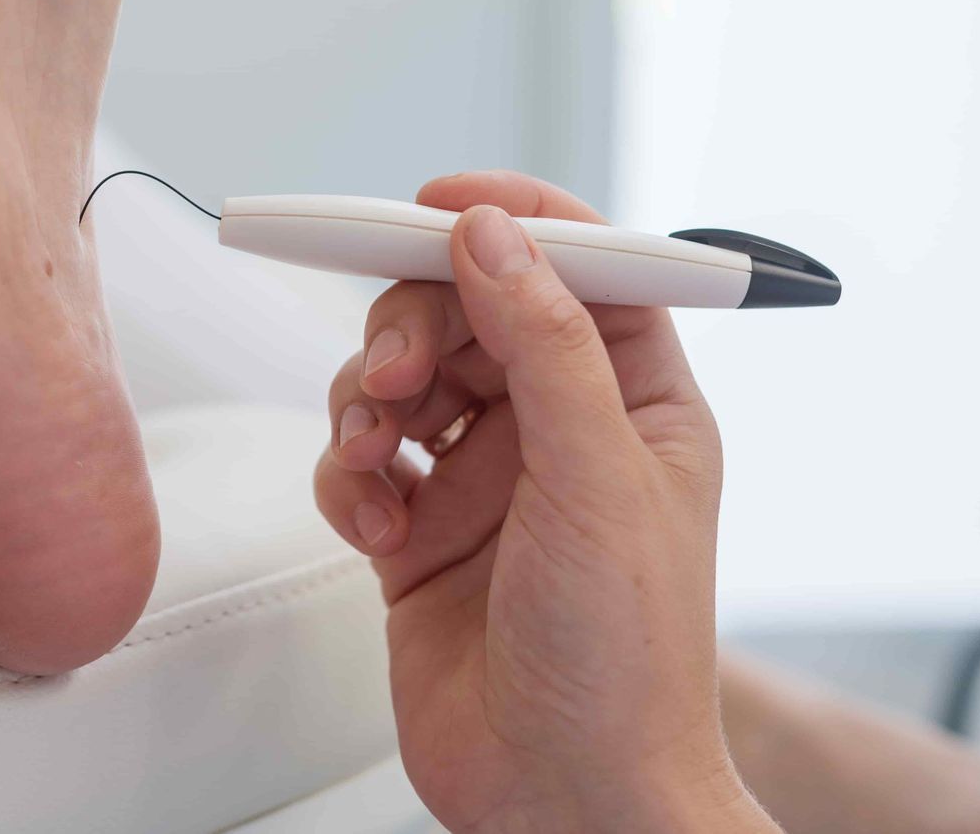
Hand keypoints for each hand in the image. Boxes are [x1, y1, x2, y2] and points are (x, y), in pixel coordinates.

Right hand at [314, 171, 776, 832]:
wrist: (564, 799)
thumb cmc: (625, 661)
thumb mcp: (597, 478)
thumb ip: (545, 342)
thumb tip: (493, 233)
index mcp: (631, 398)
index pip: (575, 263)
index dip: (508, 220)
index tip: (434, 205)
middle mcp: (553, 424)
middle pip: (460, 308)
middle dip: (412, 326)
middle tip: (397, 375)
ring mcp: (479, 477)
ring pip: (396, 377)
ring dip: (367, 404)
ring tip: (375, 461)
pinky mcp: (415, 530)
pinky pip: (356, 461)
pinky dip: (347, 480)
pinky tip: (374, 527)